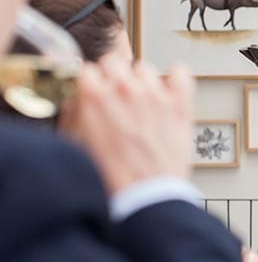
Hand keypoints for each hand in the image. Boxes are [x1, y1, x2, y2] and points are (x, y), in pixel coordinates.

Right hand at [59, 58, 194, 194]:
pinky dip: (176, 79)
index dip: (92, 84)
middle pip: (115, 62)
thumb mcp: (74, 146)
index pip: (89, 69)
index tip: (95, 95)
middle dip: (114, 78)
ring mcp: (155, 96)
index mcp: (93, 97)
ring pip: (145, 68)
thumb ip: (72, 115)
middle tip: (117, 99)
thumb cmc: (110, 178)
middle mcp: (124, 90)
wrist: (144, 199)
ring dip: (142, 82)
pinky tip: (170, 93)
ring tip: (143, 103)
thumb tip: (76, 99)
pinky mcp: (179, 105)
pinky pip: (181, 73)